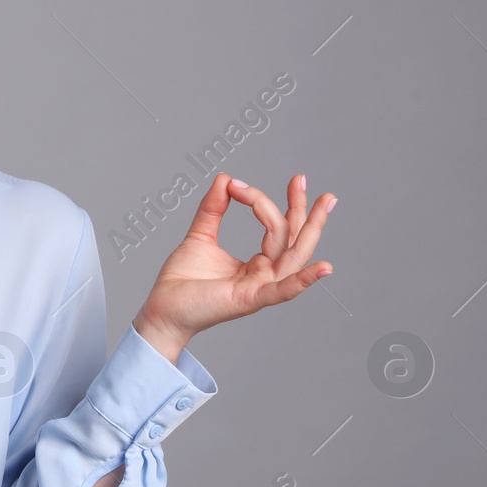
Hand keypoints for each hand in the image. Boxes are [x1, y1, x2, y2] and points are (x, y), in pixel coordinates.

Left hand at [132, 172, 334, 361]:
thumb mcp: (200, 236)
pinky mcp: (249, 300)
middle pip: (292, 239)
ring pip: (292, 256)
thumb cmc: (182, 280)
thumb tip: (225, 178)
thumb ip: (213, 209)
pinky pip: (282, 291)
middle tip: (302, 179)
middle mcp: (264, 275)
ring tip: (325, 203)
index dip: (260, 201)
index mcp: (257, 263)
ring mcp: (260, 288)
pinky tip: (323, 268)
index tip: (235, 184)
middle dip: (302, 209)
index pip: (275, 228)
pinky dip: (303, 280)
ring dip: (310, 229)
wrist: (162, 307)